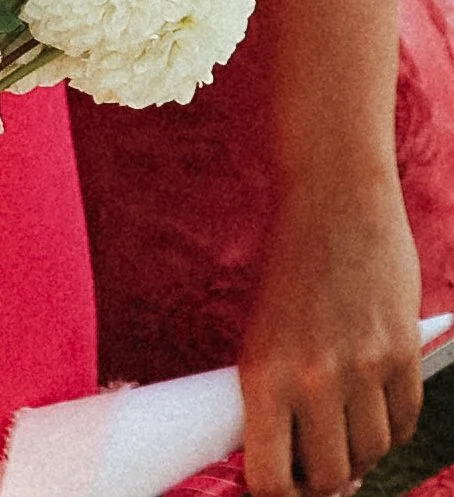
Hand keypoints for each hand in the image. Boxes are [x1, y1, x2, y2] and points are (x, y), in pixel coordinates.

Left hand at [239, 171, 422, 495]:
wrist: (335, 197)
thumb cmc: (289, 262)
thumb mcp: (261, 329)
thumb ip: (272, 395)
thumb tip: (288, 462)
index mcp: (262, 372)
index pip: (270, 479)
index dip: (277, 494)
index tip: (282, 488)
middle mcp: (312, 378)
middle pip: (328, 478)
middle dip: (323, 477)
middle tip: (319, 455)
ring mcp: (363, 369)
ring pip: (370, 455)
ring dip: (359, 449)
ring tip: (345, 419)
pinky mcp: (402, 355)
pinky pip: (403, 424)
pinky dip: (392, 424)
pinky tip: (375, 400)